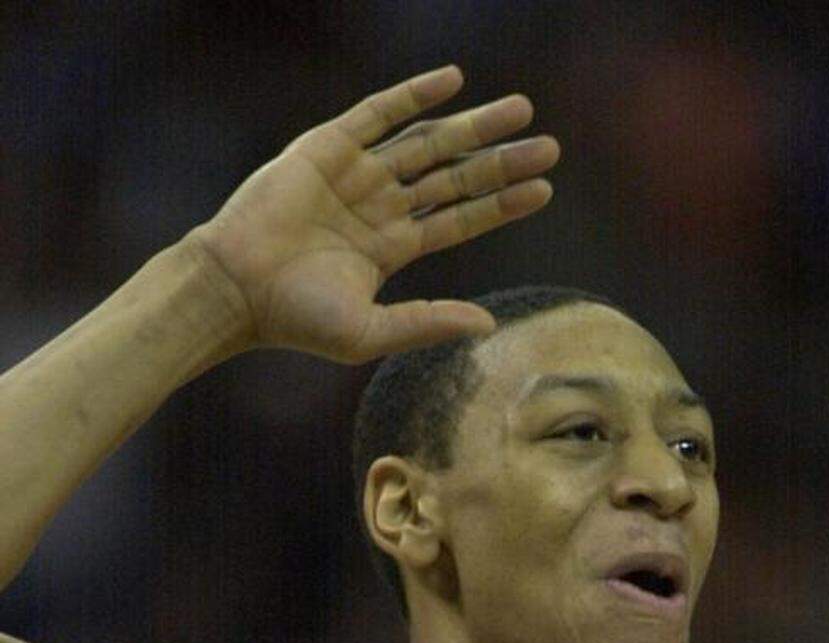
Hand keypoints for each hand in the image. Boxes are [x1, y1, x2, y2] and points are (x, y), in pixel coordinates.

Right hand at [187, 65, 559, 363]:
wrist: (236, 288)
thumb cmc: (296, 320)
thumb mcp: (371, 331)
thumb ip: (428, 321)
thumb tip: (488, 325)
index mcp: (391, 248)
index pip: (460, 219)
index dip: (501, 204)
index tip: (544, 189)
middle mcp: (380, 206)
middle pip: (454, 177)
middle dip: (500, 160)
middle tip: (549, 144)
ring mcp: (355, 174)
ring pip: (427, 143)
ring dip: (472, 126)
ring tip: (521, 110)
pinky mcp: (327, 147)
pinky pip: (378, 113)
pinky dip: (414, 96)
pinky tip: (454, 82)